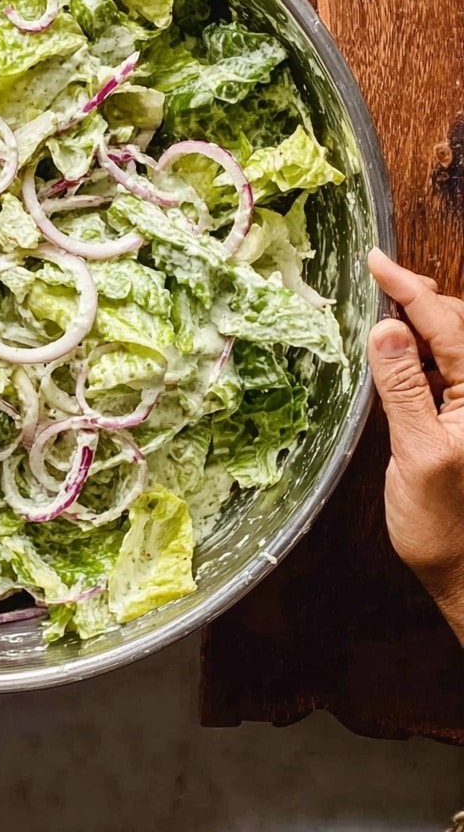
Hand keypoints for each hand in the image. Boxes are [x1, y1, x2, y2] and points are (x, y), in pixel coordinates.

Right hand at [367, 248, 463, 639]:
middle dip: (417, 296)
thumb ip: (404, 388)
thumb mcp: (418, 453)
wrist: (463, 570)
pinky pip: (438, 368)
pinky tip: (392, 347)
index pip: (446, 324)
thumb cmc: (443, 521)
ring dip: (414, 321)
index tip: (377, 261)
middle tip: (376, 275)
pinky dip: (413, 350)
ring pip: (447, 343)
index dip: (410, 289)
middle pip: (453, 324)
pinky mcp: (455, 418)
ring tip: (381, 304)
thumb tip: (385, 329)